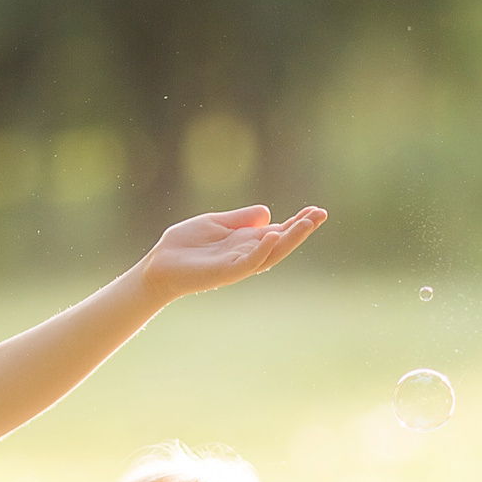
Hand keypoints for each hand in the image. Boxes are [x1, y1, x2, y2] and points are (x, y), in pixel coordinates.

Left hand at [137, 205, 325, 301]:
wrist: (159, 265)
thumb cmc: (185, 245)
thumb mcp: (215, 223)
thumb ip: (240, 219)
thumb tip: (267, 212)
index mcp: (245, 241)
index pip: (278, 231)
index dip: (297, 221)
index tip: (315, 210)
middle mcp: (247, 254)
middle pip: (281, 242)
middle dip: (302, 229)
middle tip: (321, 214)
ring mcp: (238, 264)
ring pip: (271, 253)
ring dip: (290, 239)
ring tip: (306, 223)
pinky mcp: (225, 272)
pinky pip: (248, 262)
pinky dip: (262, 250)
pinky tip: (273, 235)